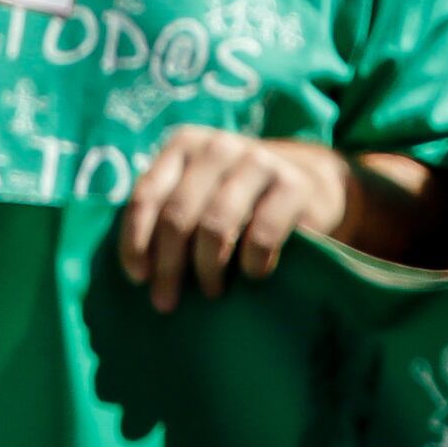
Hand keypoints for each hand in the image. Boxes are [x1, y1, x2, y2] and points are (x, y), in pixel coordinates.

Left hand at [111, 127, 349, 311]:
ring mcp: (257, 161)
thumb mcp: (199, 193)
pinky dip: (251, 263)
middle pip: (178, 215)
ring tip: (211, 291)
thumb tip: (139, 271)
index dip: (136, 240)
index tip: (138, 278)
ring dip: (208, 268)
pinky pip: (261, 234)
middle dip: (169, 266)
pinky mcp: (293, 184)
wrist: (310, 181)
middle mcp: (218, 147)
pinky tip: (252, 274)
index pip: (147, 194)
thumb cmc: (238, 199)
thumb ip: (168, 214)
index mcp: (184, 145)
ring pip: (215, 226)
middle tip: (167, 301)